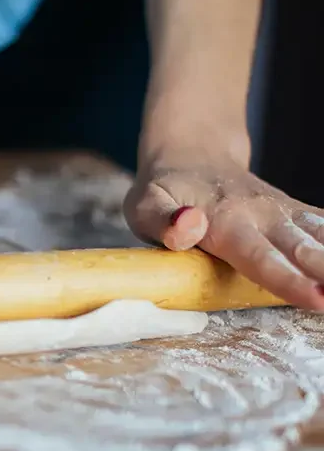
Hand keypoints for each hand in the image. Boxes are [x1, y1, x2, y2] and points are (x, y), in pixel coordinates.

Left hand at [125, 151, 323, 310]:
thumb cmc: (163, 188)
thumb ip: (162, 220)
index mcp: (227, 222)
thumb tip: (188, 227)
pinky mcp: (295, 215)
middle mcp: (264, 217)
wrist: (192, 152)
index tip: (317, 297)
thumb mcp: (145, 204)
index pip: (260, 257)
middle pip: (305, 249)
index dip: (288, 279)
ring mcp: (284, 214)